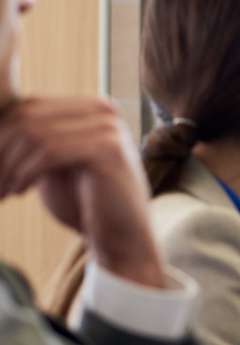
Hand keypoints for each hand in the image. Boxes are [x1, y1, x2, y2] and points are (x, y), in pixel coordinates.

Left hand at [0, 96, 165, 287]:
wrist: (121, 239)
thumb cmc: (84, 205)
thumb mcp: (51, 164)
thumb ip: (31, 138)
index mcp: (90, 108)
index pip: (28, 105)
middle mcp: (104, 110)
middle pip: (28, 115)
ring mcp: (109, 128)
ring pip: (35, 134)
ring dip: (8, 166)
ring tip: (0, 191)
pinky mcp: (109, 150)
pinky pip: (50, 152)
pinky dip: (25, 173)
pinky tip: (19, 192)